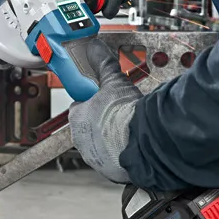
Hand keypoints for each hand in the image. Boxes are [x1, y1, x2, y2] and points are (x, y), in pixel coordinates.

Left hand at [69, 39, 142, 182]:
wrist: (141, 143)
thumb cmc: (123, 114)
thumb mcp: (115, 83)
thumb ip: (104, 65)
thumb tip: (94, 48)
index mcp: (76, 117)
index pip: (79, 107)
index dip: (92, 102)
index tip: (104, 100)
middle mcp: (80, 139)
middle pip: (88, 126)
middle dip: (101, 120)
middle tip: (119, 114)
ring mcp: (93, 156)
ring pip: (99, 144)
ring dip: (110, 138)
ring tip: (127, 130)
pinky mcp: (107, 170)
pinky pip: (111, 159)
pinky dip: (119, 153)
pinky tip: (131, 144)